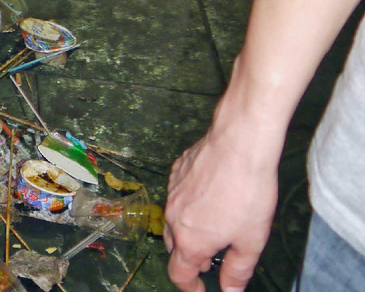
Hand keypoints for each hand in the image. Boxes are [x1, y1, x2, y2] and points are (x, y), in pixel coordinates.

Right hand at [164, 127, 276, 291]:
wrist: (238, 144)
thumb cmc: (248, 195)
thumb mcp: (251, 242)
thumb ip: (237, 271)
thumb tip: (229, 291)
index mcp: (189, 240)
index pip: (178, 274)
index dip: (190, 288)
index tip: (203, 290)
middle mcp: (173, 216)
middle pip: (174, 247)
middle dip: (191, 258)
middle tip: (214, 257)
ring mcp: (171, 190)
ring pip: (174, 219)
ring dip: (189, 231)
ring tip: (215, 226)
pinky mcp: (176, 170)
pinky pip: (177, 195)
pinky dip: (189, 205)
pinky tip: (211, 196)